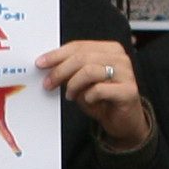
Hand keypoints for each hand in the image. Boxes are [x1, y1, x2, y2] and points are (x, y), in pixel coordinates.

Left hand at [37, 38, 152, 149]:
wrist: (124, 121)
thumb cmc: (102, 100)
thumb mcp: (81, 82)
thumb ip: (69, 71)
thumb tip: (48, 65)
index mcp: (109, 49)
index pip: (78, 46)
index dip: (57, 55)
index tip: (40, 63)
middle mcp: (120, 58)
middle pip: (82, 57)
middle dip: (60, 71)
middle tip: (49, 83)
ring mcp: (126, 73)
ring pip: (89, 71)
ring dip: (74, 85)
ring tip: (70, 95)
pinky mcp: (128, 91)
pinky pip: (99, 90)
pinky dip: (88, 96)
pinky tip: (88, 101)